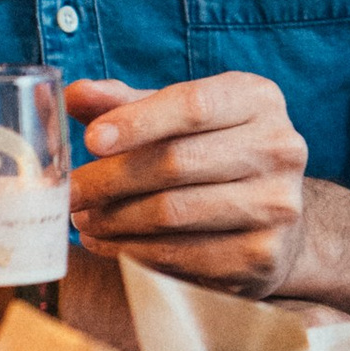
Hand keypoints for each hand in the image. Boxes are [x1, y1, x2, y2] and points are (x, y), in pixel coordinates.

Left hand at [65, 71, 307, 298]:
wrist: (273, 214)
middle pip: (177, 163)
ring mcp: (277, 205)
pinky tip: (109, 244)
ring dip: (115, 220)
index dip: (137, 122)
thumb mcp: (178, 117)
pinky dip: (135, 252)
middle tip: (70, 192)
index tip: (90, 139)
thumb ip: (127, 103)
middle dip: (110, 179)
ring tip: (83, 219)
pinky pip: (183, 256)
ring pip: (175, 213)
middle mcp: (279, 148)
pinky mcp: (263, 256)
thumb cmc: (212, 153)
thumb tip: (75, 94)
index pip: (192, 105)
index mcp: (258, 99)